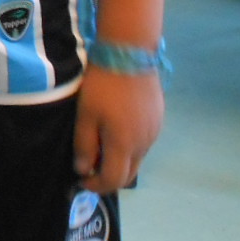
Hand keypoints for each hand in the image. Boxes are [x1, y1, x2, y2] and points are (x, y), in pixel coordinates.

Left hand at [73, 67, 163, 192]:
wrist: (130, 55)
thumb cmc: (102, 85)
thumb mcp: (86, 114)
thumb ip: (85, 145)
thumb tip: (83, 169)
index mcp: (125, 145)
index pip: (113, 180)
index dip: (96, 185)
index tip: (81, 180)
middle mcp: (144, 144)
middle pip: (128, 174)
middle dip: (108, 176)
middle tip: (89, 167)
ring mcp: (154, 132)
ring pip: (137, 158)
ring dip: (119, 160)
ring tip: (100, 146)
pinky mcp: (158, 120)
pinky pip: (143, 143)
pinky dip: (129, 146)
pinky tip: (116, 130)